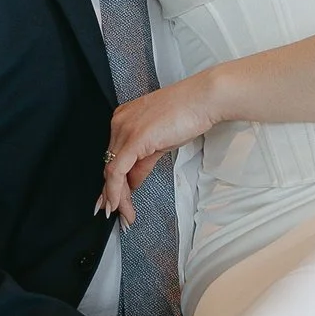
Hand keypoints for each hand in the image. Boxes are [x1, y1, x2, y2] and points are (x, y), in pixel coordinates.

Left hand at [100, 70, 221, 222]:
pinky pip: (117, 171)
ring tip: (125, 215)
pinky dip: (116, 191)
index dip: (114, 182)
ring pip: (112, 171)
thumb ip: (143, 160)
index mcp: (123, 119)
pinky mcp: (133, 139)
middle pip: (110, 165)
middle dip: (114, 193)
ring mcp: (124, 129)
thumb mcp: (160, 141)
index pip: (114, 156)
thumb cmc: (188, 114)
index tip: (115, 200)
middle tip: (121, 213)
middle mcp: (118, 122)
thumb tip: (134, 181)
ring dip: (117, 197)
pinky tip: (119, 205)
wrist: (203, 100)